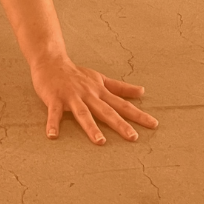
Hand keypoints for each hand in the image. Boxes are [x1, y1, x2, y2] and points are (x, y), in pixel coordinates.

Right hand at [30, 55, 158, 144]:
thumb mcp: (100, 79)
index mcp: (100, 92)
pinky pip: (54, 113)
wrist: (50, 61)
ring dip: (91, 127)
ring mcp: (71, 97)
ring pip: (83, 113)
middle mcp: (88, 94)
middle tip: (133, 137)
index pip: (122, 105)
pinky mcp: (55, 99)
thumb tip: (142, 92)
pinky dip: (53, 124)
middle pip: (106, 111)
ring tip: (100, 142)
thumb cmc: (76, 73)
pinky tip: (52, 135)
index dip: (138, 115)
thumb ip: (120, 88)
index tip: (153, 124)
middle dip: (120, 124)